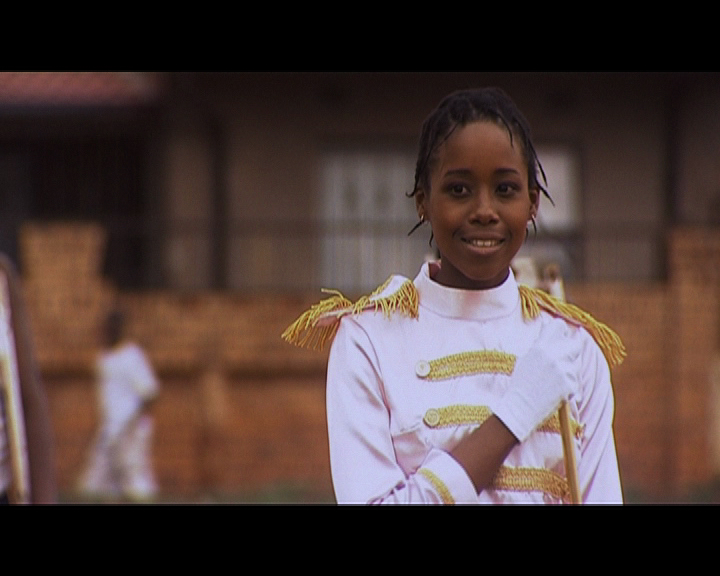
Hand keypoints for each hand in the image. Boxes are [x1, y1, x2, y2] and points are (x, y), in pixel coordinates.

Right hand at [491, 320, 574, 441]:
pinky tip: (556, 392)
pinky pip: (575, 382)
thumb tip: (551, 332)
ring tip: (555, 382)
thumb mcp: (526, 359)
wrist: (520, 408)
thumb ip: (540, 346)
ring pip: (577, 365)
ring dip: (570, 372)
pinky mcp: (569, 384)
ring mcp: (562, 369)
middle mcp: (552, 355)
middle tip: (570, 355)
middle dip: (575, 349)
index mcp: (539, 346)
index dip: (563, 331)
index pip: (559, 326)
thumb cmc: (520, 384)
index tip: (564, 336)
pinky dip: (569, 387)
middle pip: (576, 343)